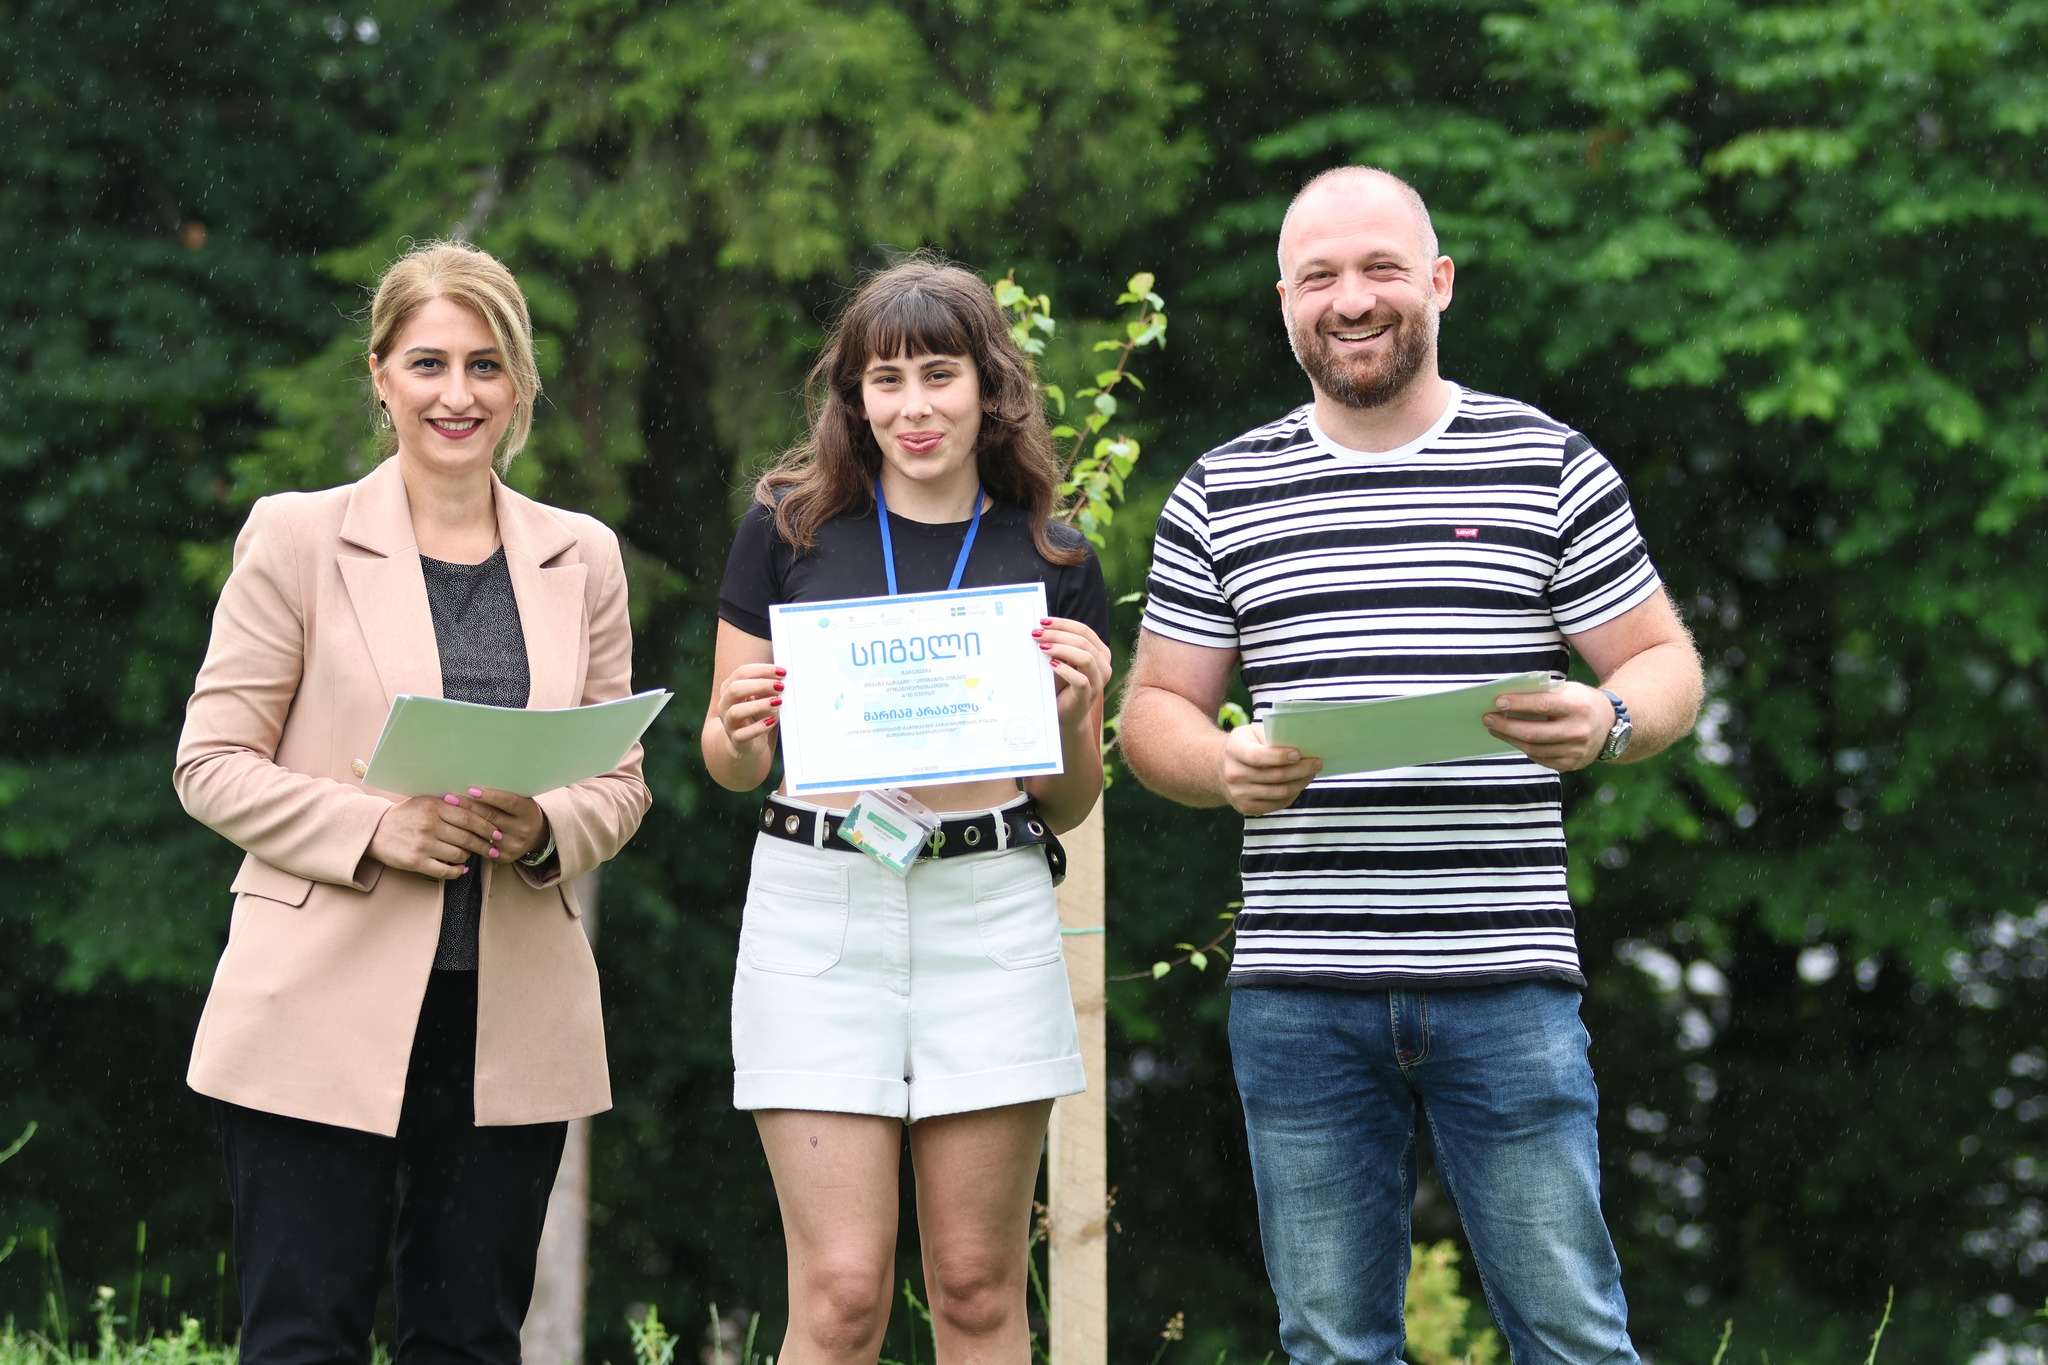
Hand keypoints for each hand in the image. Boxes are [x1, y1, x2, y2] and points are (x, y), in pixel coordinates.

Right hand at [368, 793, 499, 879]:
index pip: (469, 817)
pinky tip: (462, 869)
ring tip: (472, 855)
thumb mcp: (425, 802)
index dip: (486, 826)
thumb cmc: (406, 816)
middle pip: (467, 837)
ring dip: (469, 857)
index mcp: (434, 807)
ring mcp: (423, 845)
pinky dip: (457, 871)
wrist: (375, 831)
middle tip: (495, 849)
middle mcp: (429, 825)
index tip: (497, 832)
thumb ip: (449, 805)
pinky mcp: (416, 862)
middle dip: (485, 844)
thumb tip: (481, 807)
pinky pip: (445, 871)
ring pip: (459, 855)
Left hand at [456, 787, 548, 861]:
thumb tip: (476, 785)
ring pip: (483, 834)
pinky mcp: (504, 857)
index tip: (471, 789)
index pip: (509, 802)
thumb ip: (504, 795)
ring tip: (447, 813)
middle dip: (468, 807)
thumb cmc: (521, 811)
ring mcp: (513, 845)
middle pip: (492, 817)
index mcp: (528, 812)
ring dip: (463, 823)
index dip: (490, 796)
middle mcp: (522, 830)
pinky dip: (468, 838)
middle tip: (450, 798)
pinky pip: (482, 847)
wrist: (536, 835)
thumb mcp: (521, 800)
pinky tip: (454, 831)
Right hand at [716, 662, 785, 754]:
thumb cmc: (758, 716)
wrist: (748, 743)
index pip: (742, 672)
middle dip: (760, 685)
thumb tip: (780, 680)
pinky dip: (758, 727)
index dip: (762, 670)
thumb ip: (768, 689)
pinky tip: (770, 722)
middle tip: (780, 686)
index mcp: (730, 688)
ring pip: (736, 711)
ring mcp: (728, 722)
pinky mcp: (736, 740)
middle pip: (735, 688)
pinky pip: (743, 734)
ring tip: (777, 702)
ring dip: (759, 705)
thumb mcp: (764, 699)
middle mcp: (725, 704)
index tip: (782, 672)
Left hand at [1035, 616, 1111, 730]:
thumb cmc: (1062, 685)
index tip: (1043, 621)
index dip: (1063, 624)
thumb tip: (1041, 627)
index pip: (1084, 631)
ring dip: (1062, 649)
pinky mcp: (1089, 695)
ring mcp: (1098, 681)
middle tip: (1037, 633)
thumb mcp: (1062, 661)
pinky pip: (1080, 680)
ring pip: (1085, 658)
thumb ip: (1059, 645)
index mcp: (1100, 652)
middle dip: (1058, 634)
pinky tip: (1051, 665)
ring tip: (1043, 647)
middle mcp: (1103, 665)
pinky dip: (1065, 670)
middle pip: (1083, 641)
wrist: (1066, 714)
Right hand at [1220, 722, 1321, 815]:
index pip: (1258, 757)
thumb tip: (1303, 742)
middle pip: (1274, 776)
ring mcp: (1239, 794)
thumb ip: (1272, 736)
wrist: (1219, 769)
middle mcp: (1233, 774)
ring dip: (1301, 783)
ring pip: (1279, 792)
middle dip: (1301, 769)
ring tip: (1312, 773)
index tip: (1299, 753)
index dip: (1280, 756)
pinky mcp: (1246, 808)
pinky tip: (1299, 784)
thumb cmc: (1245, 745)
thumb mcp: (1252, 733)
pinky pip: (1277, 804)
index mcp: (1234, 750)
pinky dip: (1293, 794)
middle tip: (1317, 762)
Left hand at [1481, 681, 1614, 772]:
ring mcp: (1575, 751)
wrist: (1610, 724)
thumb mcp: (1568, 691)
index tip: (1497, 702)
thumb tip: (1507, 700)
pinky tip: (1514, 740)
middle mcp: (1578, 731)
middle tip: (1487, 718)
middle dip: (1505, 726)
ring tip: (1495, 729)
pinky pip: (1541, 759)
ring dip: (1510, 739)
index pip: (1542, 704)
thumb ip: (1543, 694)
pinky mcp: (1571, 764)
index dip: (1518, 703)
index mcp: (1578, 706)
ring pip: (1533, 749)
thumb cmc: (1581, 702)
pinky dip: (1524, 749)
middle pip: (1533, 732)